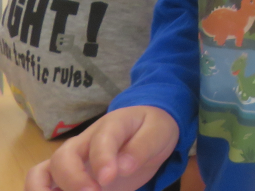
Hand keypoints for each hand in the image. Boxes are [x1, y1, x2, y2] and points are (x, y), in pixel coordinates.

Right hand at [27, 106, 178, 190]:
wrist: (146, 130)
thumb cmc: (151, 129)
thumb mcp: (158, 132)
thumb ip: (142, 147)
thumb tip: (123, 167)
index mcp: (110, 126)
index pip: (100, 140)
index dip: (102, 159)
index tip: (109, 178)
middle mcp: (83, 142)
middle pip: (62, 158)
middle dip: (72, 180)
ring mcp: (71, 161)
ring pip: (40, 173)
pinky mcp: (67, 178)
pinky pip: (43, 186)